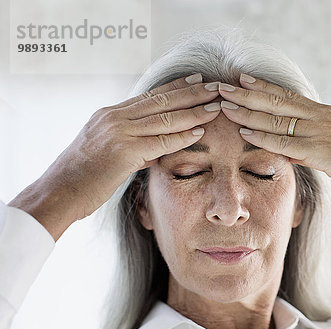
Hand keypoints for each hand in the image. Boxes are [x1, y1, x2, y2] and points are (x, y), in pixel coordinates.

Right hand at [12, 74, 221, 238]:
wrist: (58, 191)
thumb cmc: (82, 178)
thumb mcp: (106, 152)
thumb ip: (133, 146)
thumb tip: (155, 150)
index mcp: (109, 114)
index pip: (150, 96)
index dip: (176, 86)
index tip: (196, 79)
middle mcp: (114, 117)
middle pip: (161, 100)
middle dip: (191, 92)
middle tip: (215, 86)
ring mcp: (118, 132)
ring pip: (164, 117)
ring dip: (194, 111)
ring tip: (216, 106)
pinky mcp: (122, 151)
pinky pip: (160, 142)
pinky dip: (182, 136)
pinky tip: (200, 131)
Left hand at [217, 75, 330, 204]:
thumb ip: (310, 147)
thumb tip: (290, 152)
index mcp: (324, 113)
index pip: (287, 96)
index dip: (262, 87)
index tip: (241, 79)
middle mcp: (320, 116)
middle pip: (277, 101)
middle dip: (246, 93)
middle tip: (222, 86)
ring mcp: (321, 132)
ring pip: (277, 118)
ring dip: (248, 111)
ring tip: (224, 105)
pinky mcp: (321, 151)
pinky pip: (286, 142)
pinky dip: (264, 136)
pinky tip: (246, 132)